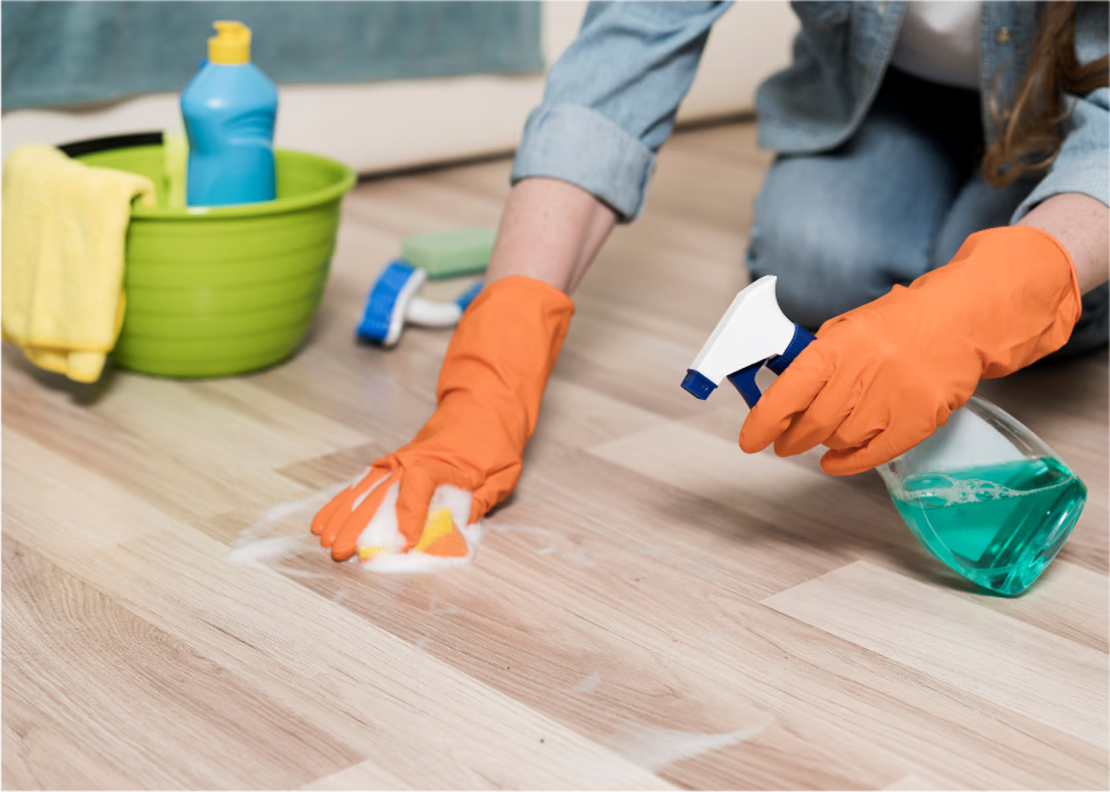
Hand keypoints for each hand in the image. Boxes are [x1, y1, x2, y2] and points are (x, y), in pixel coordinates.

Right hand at [312, 276, 573, 560]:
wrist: (484, 407)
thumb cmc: (495, 442)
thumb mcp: (501, 475)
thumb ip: (481, 502)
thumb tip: (460, 529)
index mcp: (442, 462)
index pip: (419, 486)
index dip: (409, 515)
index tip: (403, 543)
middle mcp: (412, 460)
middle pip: (380, 492)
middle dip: (358, 525)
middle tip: (342, 552)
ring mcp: (399, 461)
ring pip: (365, 489)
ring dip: (343, 515)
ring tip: (324, 539)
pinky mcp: (393, 465)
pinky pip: (363, 484)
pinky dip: (343, 501)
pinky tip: (326, 519)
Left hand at [739, 226, 1081, 474]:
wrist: (959, 321)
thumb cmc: (896, 325)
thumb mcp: (845, 329)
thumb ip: (815, 363)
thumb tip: (781, 400)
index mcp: (838, 346)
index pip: (789, 392)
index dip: (763, 422)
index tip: (750, 440)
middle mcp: (864, 372)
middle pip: (813, 423)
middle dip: (791, 438)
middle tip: (784, 442)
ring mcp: (894, 398)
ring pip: (840, 440)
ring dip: (824, 443)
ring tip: (823, 435)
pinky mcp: (919, 419)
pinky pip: (874, 454)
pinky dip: (849, 462)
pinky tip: (836, 461)